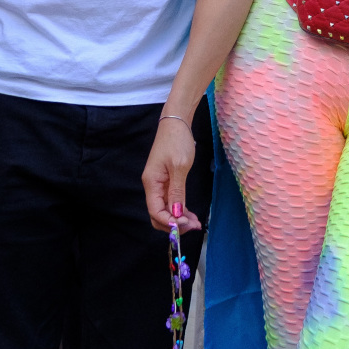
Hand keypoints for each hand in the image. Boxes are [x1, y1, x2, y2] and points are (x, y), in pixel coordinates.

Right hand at [143, 115, 201, 232]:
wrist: (176, 122)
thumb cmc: (177, 141)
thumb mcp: (179, 166)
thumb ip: (177, 192)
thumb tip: (176, 215)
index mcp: (152, 183)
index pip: (155, 212)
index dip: (169, 222)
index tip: (186, 225)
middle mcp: (153, 186)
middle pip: (158, 214)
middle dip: (174, 224)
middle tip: (193, 226)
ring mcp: (159, 184)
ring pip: (165, 210)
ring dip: (179, 219)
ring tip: (196, 223)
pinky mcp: (166, 181)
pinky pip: (171, 201)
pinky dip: (180, 210)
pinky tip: (191, 214)